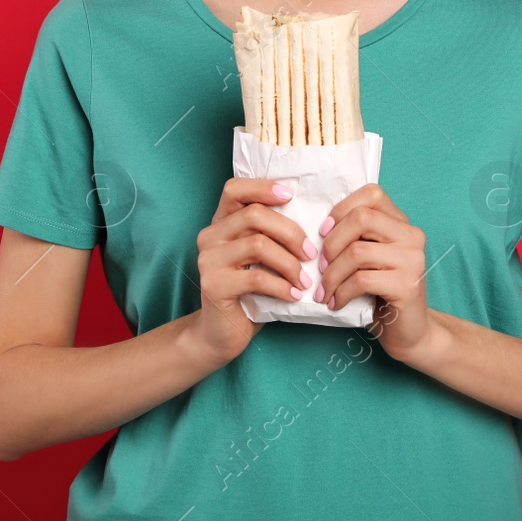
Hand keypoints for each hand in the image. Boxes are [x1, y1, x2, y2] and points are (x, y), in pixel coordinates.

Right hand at [188, 177, 315, 364]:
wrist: (221, 333)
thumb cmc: (249, 292)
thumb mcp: (260, 258)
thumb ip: (271, 235)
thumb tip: (313, 216)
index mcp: (221, 223)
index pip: (234, 189)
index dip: (263, 187)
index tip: (291, 195)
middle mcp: (210, 236)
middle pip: (254, 215)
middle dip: (291, 232)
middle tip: (311, 254)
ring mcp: (208, 260)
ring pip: (258, 244)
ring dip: (290, 263)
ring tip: (305, 280)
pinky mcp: (213, 285)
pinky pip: (256, 277)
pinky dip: (282, 286)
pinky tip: (294, 296)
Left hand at [316, 183, 432, 362]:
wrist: (410, 332)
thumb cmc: (381, 294)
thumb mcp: (370, 258)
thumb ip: (356, 237)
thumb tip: (318, 226)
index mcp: (402, 224)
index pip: (372, 194)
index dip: (341, 209)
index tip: (323, 233)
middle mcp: (412, 236)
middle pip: (361, 219)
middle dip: (332, 243)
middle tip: (320, 266)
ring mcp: (413, 260)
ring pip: (357, 252)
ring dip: (332, 274)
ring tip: (324, 290)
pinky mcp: (407, 285)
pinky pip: (361, 280)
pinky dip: (341, 292)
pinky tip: (335, 303)